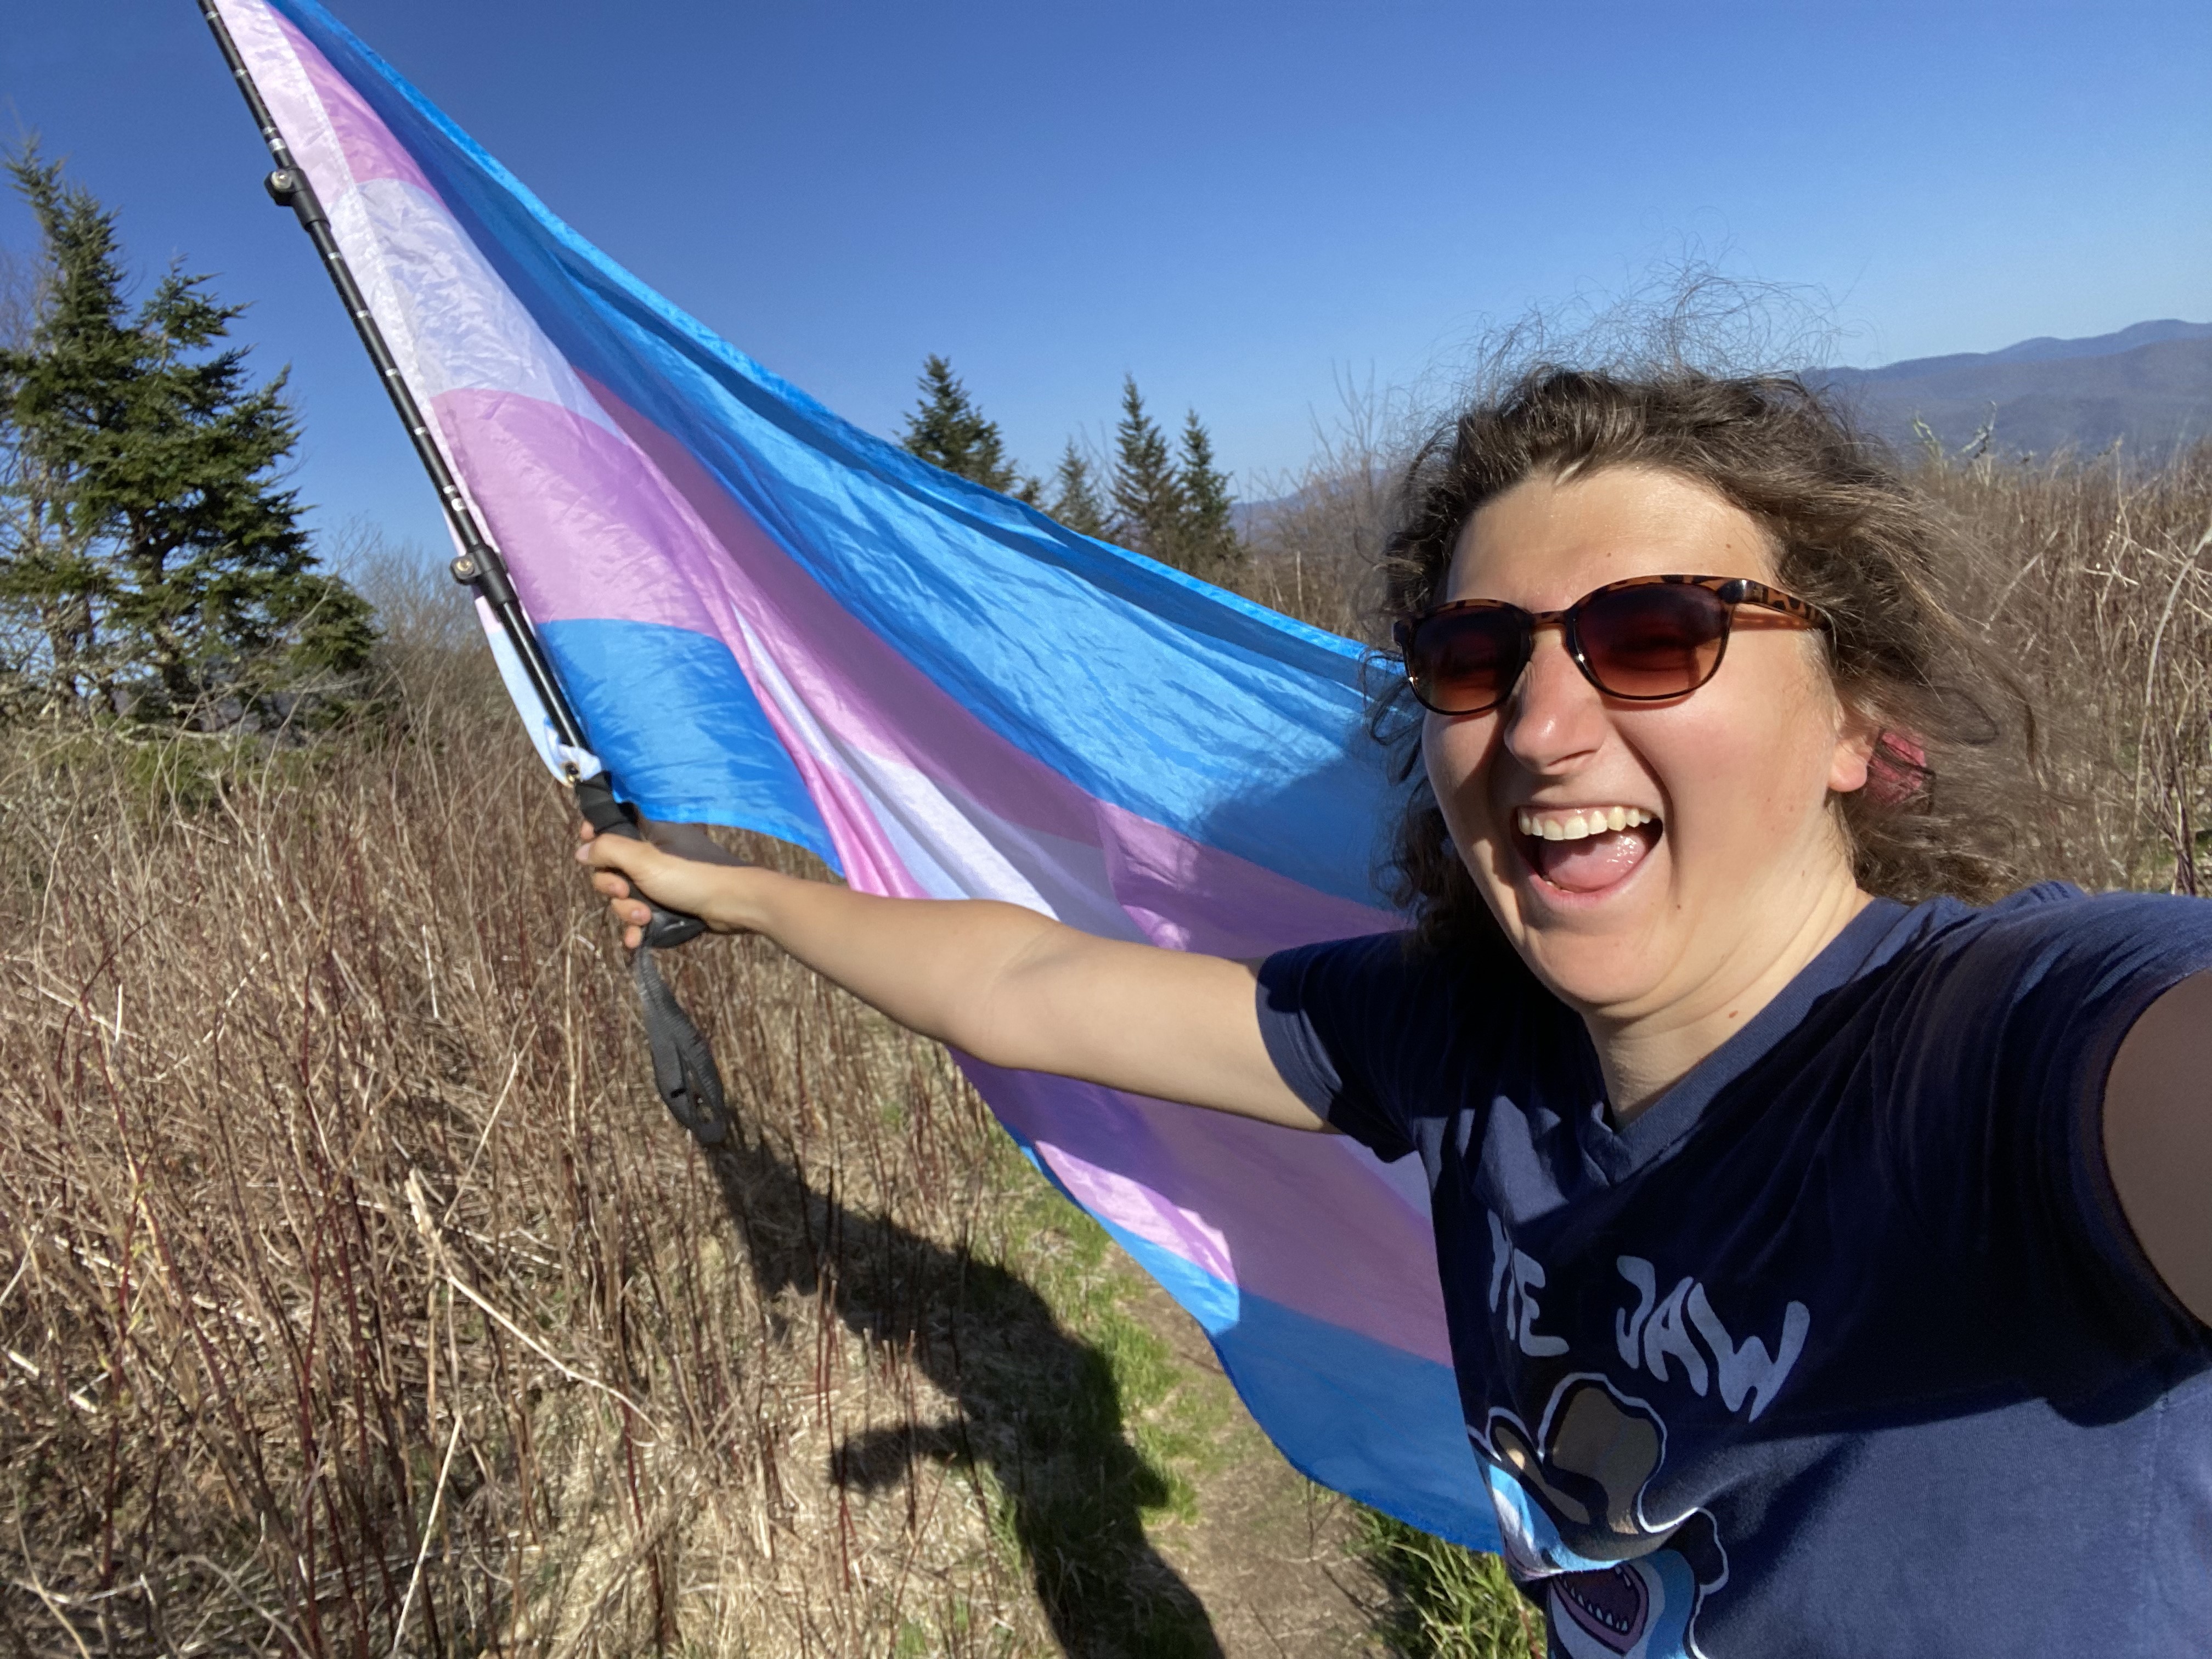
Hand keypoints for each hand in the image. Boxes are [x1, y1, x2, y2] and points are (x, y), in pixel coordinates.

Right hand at [575, 819, 750, 948]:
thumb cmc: (693, 875)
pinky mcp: (668, 904)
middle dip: (612, 886)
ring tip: (645, 918)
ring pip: (625, 896)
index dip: (595, 835)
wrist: (736, 905)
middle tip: (625, 891)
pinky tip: (637, 940)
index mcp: (649, 831)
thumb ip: (609, 850)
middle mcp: (653, 853)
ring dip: (628, 911)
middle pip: (611, 868)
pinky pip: (641, 915)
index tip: (587, 848)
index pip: (612, 823)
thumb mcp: (645, 859)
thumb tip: (581, 850)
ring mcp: (661, 880)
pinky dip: (637, 927)